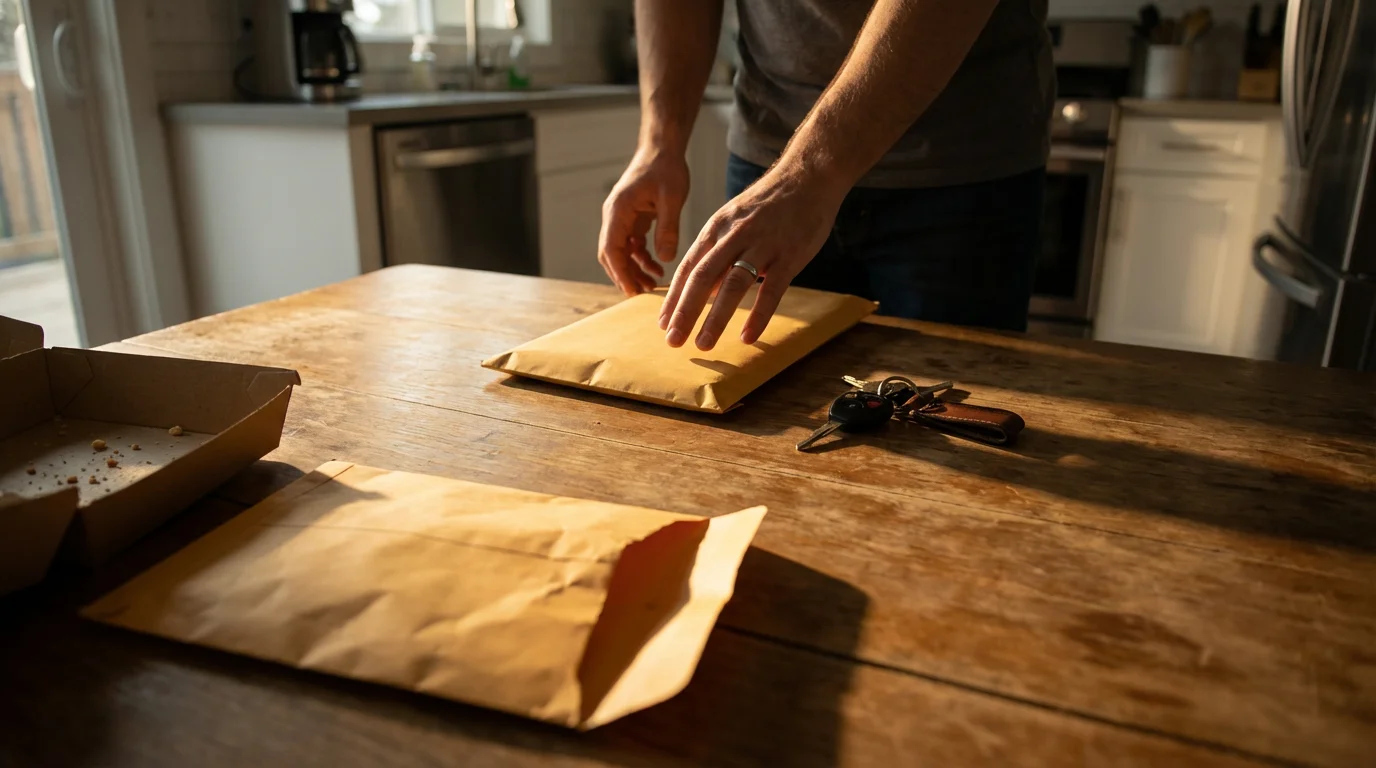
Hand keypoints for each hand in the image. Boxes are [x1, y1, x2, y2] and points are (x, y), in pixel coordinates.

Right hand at [598, 147, 689, 295]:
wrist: (663, 149)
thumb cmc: (666, 168)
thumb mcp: (671, 198)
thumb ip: (668, 228)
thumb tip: (665, 259)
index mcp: (619, 210)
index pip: (611, 248)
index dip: (620, 272)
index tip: (631, 290)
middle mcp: (615, 216)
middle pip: (611, 254)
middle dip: (624, 275)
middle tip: (642, 294)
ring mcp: (622, 218)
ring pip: (621, 252)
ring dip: (633, 270)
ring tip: (652, 285)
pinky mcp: (633, 220)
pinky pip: (632, 245)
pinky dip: (641, 259)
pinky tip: (657, 268)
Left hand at [659, 166, 844, 349]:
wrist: (808, 176)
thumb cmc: (768, 205)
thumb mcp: (733, 221)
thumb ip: (717, 254)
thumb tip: (703, 292)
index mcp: (716, 228)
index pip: (687, 267)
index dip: (673, 298)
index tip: (662, 324)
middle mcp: (734, 236)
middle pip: (702, 278)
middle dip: (684, 312)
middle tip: (672, 341)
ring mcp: (762, 245)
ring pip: (733, 285)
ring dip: (715, 318)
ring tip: (703, 344)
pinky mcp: (790, 254)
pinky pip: (772, 290)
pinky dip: (758, 315)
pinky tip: (747, 337)